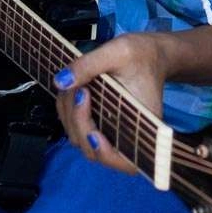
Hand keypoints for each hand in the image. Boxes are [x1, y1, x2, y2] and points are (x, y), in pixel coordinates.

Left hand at [53, 33, 168, 175]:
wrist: (150, 54)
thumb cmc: (142, 55)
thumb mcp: (118, 51)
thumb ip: (88, 65)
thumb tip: (61, 82)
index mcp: (143, 126)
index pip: (125, 160)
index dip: (106, 155)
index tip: (93, 134)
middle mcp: (128, 137)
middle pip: (93, 149)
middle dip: (78, 121)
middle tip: (80, 90)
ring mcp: (111, 133)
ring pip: (80, 139)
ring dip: (69, 115)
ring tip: (76, 85)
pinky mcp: (100, 125)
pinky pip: (77, 127)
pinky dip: (68, 111)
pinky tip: (73, 89)